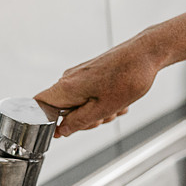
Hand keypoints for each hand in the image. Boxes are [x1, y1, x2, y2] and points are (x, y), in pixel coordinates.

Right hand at [35, 38, 159, 136]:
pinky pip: (90, 95)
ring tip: (115, 107)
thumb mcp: (103, 109)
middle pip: (62, 109)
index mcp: (66, 87)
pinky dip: (103, 102)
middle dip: (82, 119)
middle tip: (102, 117)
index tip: (63, 130)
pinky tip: (119, 100)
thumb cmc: (128, 78)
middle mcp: (69, 78)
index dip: (47, 123)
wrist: (146, 55)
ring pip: (79, 104)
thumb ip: (78, 122)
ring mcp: (80, 75)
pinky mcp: (91, 73)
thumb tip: (61, 131)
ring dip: (97, 112)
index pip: (38, 106)